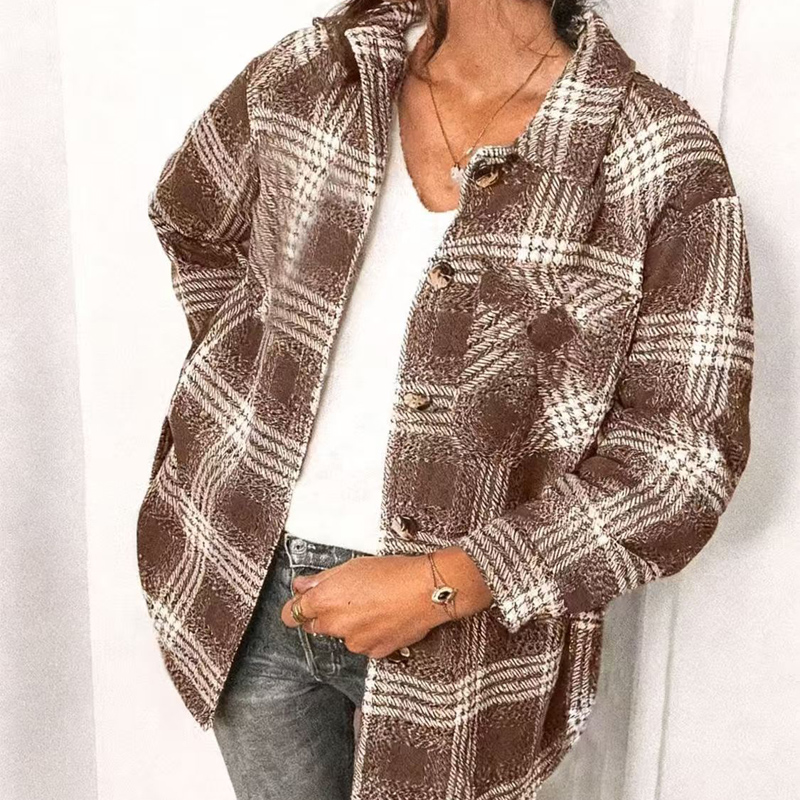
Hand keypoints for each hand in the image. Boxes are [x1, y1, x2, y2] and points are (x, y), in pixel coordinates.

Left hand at [280, 547, 493, 658]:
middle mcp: (336, 625)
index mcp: (325, 601)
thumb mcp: (352, 566)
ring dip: (351, 624)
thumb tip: (302, 585)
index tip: (300, 604)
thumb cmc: (393, 572)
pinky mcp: (374, 652)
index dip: (296, 608)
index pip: (292, 614)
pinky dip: (370, 633)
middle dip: (326, 614)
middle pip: (316, 625)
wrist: (426, 590)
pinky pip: (364, 643)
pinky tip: (385, 616)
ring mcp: (355, 642)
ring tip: (374, 604)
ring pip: (343, 634)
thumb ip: (321, 579)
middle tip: (347, 597)